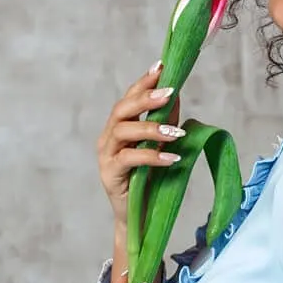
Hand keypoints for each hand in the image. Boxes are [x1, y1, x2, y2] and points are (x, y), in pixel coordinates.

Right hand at [97, 61, 182, 226]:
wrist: (140, 217)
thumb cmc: (150, 179)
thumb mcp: (162, 145)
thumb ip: (167, 121)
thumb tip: (177, 93)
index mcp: (119, 127)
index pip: (129, 98)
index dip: (143, 81)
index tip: (161, 66)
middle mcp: (108, 138)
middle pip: (121, 110)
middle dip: (145, 98)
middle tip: (170, 91)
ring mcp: (105, 157)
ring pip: (122, 131)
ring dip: (151, 128)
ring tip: (175, 133)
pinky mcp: (109, 175)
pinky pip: (128, 159)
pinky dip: (151, 155)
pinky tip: (172, 157)